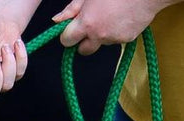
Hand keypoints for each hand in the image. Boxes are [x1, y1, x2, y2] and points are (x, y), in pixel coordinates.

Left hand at [55, 0, 170, 54]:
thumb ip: (73, 8)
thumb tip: (57, 20)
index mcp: (86, 23)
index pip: (66, 40)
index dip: (68, 34)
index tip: (72, 29)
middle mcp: (98, 35)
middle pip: (83, 50)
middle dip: (83, 41)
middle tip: (90, 25)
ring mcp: (113, 39)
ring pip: (100, 43)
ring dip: (101, 35)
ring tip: (111, 15)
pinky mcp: (126, 40)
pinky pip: (115, 40)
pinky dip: (116, 32)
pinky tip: (122, 17)